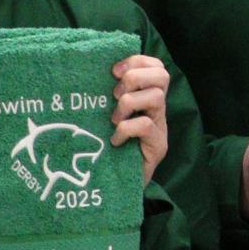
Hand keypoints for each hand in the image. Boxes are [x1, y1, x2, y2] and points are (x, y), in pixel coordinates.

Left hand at [109, 55, 168, 184]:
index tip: (113, 71)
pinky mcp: (158, 146)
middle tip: (115, 94)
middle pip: (162, 75)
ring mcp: (160, 127)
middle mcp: (157, 109)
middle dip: (135, 77)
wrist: (117, 188)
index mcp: (146, 97)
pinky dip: (126, 129)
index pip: (156, 66)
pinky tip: (115, 140)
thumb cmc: (107, 149)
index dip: (137, 61)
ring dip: (129, 103)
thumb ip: (105, 98)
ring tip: (114, 119)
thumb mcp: (105, 118)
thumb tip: (86, 71)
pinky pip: (145, 125)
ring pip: (156, 97)